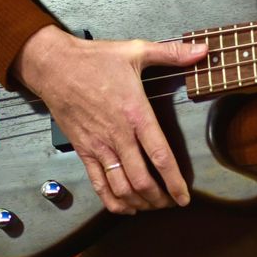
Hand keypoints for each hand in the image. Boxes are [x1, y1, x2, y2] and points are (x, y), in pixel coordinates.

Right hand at [11, 24, 207, 214]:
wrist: (54, 66)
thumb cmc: (94, 59)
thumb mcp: (136, 50)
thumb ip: (172, 53)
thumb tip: (202, 50)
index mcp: (135, 113)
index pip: (160, 155)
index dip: (174, 181)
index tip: (185, 196)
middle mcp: (118, 135)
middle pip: (142, 180)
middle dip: (160, 198)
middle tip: (172, 203)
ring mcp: (99, 146)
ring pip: (121, 187)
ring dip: (139, 202)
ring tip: (154, 206)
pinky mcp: (83, 150)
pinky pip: (98, 184)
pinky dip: (113, 201)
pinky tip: (125, 207)